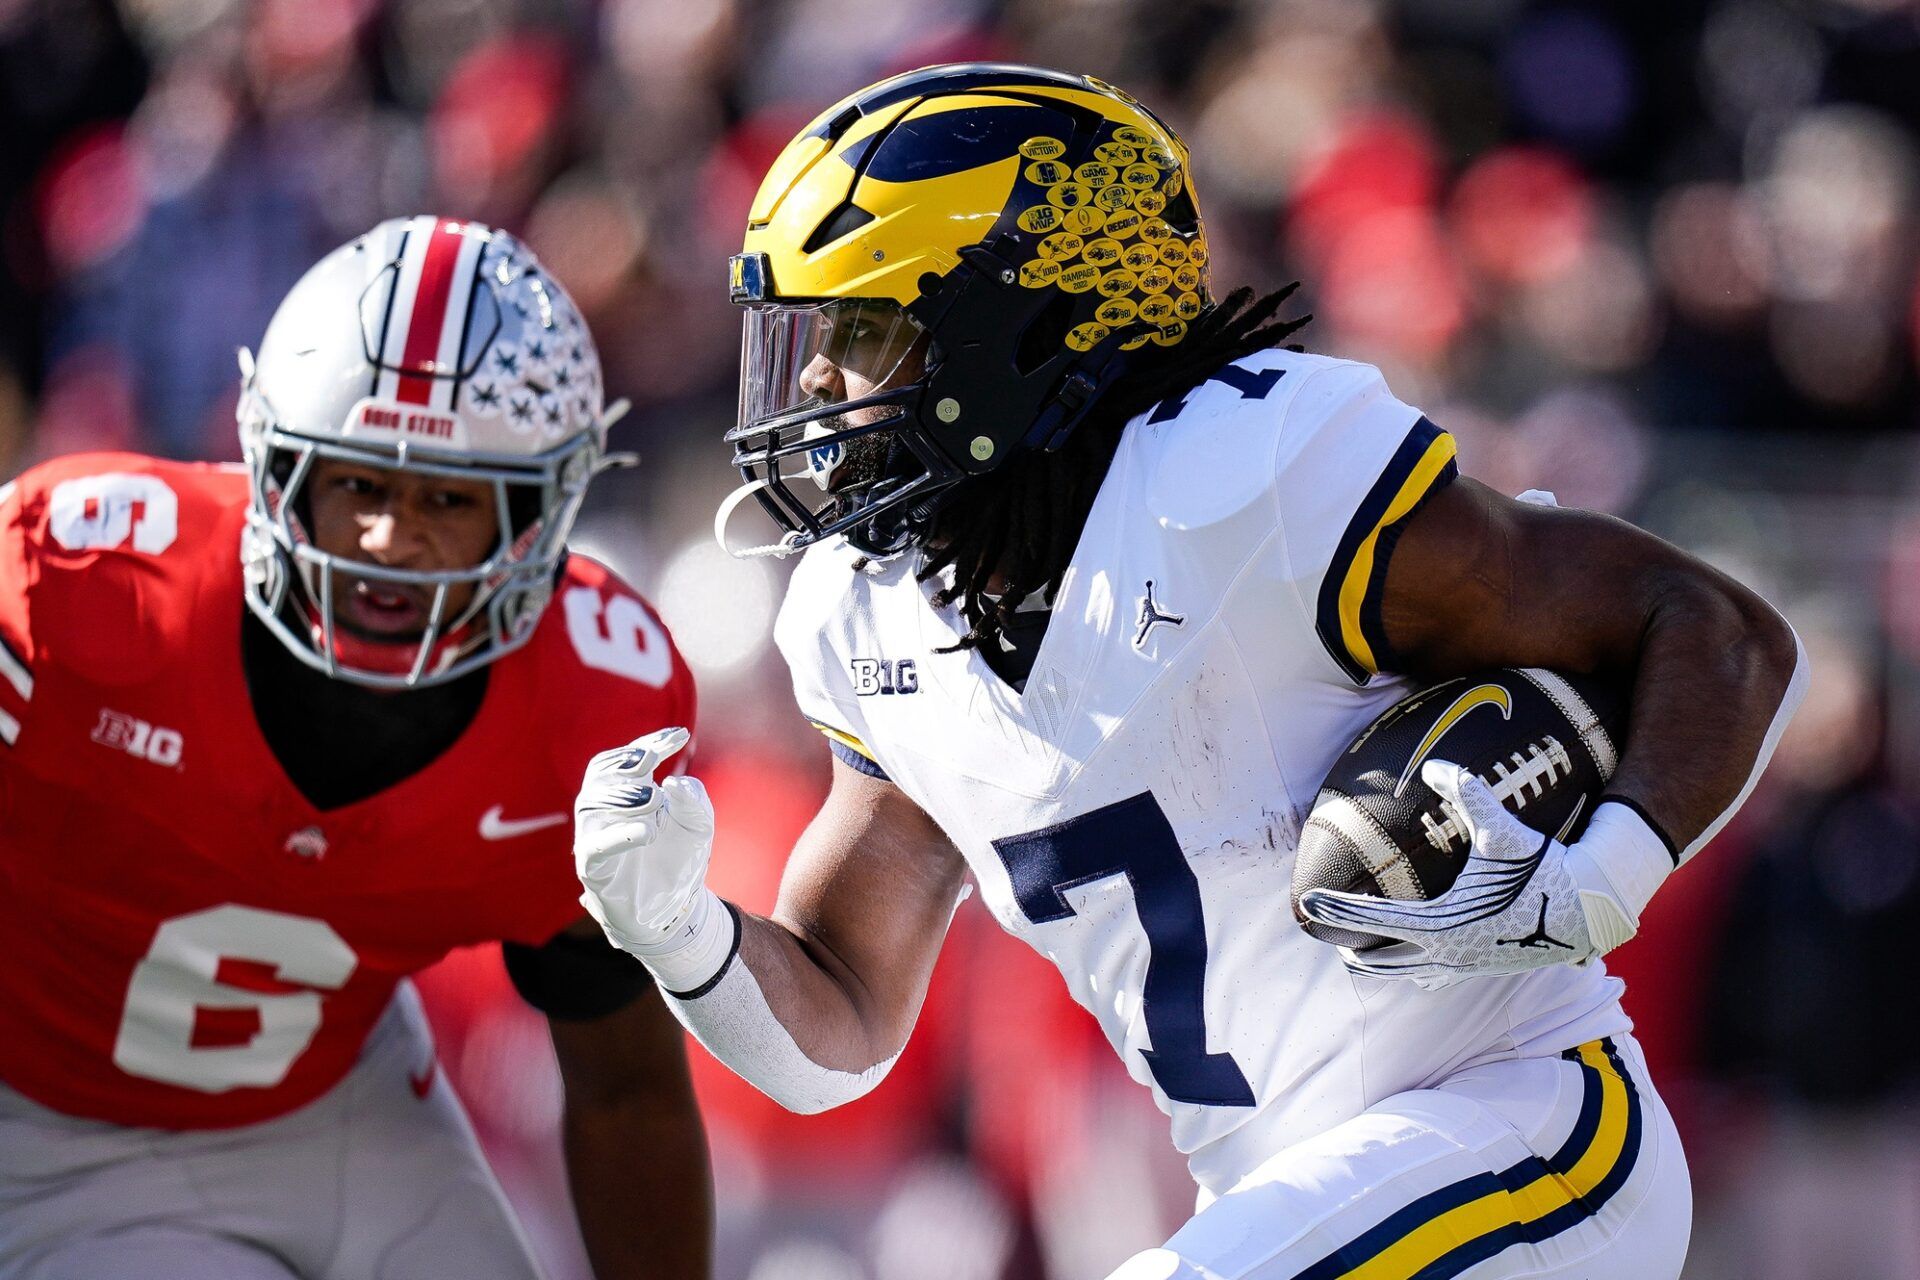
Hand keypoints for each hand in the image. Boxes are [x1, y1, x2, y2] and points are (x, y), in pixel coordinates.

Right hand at [574, 727, 714, 957]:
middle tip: (653, 762)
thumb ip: (694, 800)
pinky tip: (646, 830)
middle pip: (600, 774)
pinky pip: (594, 847)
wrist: (678, 908)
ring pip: (590, 805)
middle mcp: (607, 811)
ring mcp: (597, 838)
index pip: (629, 758)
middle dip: (627, 763)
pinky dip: (617, 835)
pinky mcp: (593, 869)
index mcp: (630, 793)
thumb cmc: (682, 859)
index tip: (680, 736)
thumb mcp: (699, 825)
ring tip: (654, 799)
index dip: (650, 742)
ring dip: (621, 795)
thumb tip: (673, 783)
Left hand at [1297, 760, 1625, 988]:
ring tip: (1355, 951)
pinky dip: (1411, 971)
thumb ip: (1468, 794)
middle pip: (1379, 959)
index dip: (1337, 910)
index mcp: (1442, 925)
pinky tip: (1408, 965)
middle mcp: (1447, 954)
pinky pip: (1433, 977)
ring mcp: (1464, 968)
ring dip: (1378, 962)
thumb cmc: (1542, 867)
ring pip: (1404, 974)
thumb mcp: (1503, 829)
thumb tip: (1437, 764)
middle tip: (1325, 927)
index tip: (1307, 904)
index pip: (1373, 920)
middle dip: (1350, 944)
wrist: (1589, 910)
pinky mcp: (1481, 970)